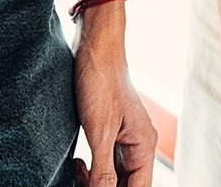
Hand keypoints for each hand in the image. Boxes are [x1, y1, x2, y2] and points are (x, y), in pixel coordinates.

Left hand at [72, 28, 157, 186]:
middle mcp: (138, 146)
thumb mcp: (100, 132)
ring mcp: (124, 140)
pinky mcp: (109, 134)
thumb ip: (103, 171)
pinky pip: (103, 165)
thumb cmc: (101, 82)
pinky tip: (77, 164)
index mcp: (144, 146)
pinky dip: (89, 172)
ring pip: (112, 179)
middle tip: (79, 183)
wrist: (95, 47)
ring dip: (93, 183)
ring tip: (77, 172)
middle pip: (125, 186)